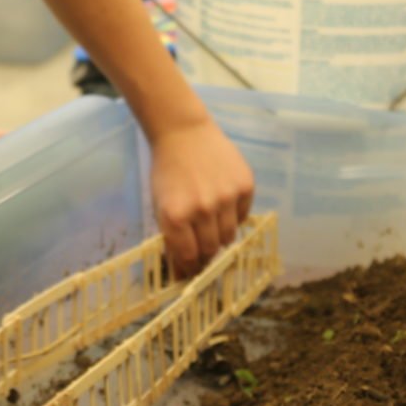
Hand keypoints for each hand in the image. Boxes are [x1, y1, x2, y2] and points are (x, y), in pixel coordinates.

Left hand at [148, 118, 256, 276]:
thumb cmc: (168, 171)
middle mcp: (202, 210)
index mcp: (176, 217)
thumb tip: (182, 272)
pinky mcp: (245, 186)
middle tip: (202, 246)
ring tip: (212, 221)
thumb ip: (172, 239)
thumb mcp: (161, 206)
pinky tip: (223, 202)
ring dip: (220, 235)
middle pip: (211, 249)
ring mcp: (226, 197)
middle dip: (206, 252)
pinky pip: (242, 215)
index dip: (190, 267)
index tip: (191, 269)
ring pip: (229, 236)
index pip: (189, 257)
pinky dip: (234, 216)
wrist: (184, 133)